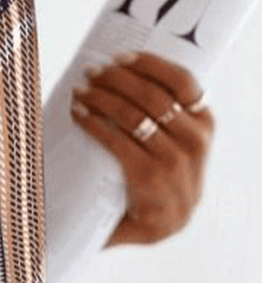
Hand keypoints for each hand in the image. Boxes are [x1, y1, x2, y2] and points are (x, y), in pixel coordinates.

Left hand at [69, 50, 214, 247]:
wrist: (161, 225)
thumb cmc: (162, 174)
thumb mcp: (177, 143)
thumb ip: (166, 114)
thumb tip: (126, 70)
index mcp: (205, 124)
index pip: (182, 81)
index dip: (150, 64)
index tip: (120, 57)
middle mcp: (195, 142)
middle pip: (152, 96)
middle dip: (117, 79)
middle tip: (90, 72)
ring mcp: (174, 163)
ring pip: (133, 116)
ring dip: (102, 98)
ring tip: (80, 91)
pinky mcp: (149, 180)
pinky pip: (117, 142)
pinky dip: (94, 124)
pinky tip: (78, 114)